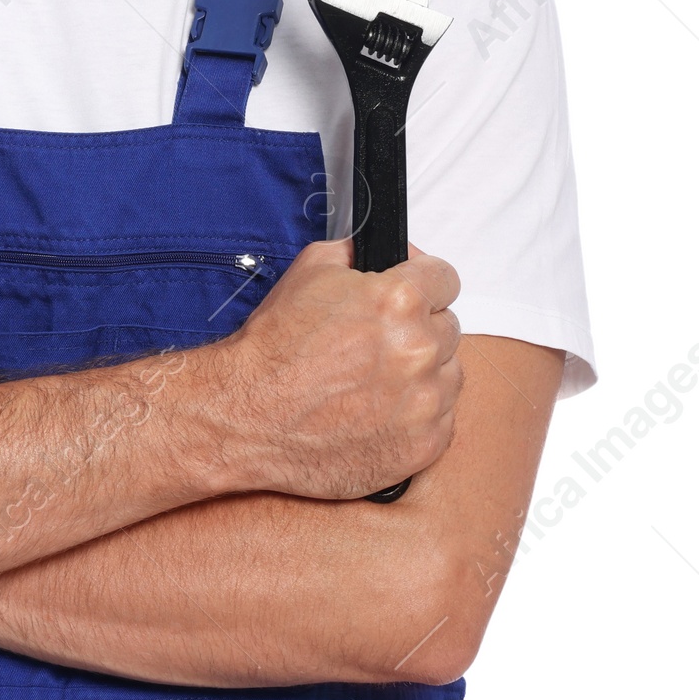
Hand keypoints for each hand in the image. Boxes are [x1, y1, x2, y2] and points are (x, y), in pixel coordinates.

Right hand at [206, 239, 462, 500]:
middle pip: (448, 327)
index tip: (415, 293)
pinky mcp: (422, 446)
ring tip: (378, 379)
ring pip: (450, 374)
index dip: (425, 281)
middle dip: (419, 328)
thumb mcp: (309, 270)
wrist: (248, 414)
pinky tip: (380, 410)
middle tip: (380, 340)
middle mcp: (420, 350)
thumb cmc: (274, 348)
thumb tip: (383, 253)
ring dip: (424, 373)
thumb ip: (357, 253)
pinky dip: (418, 415)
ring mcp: (425, 403)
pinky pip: (442, 420)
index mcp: (400, 300)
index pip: (446, 277)